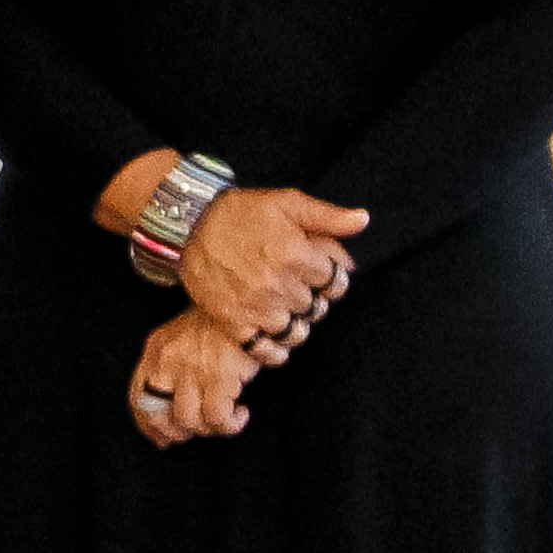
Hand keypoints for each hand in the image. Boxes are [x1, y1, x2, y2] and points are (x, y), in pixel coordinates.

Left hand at [129, 309, 262, 446]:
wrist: (246, 302)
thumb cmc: (219, 323)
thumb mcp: (183, 337)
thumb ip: (170, 369)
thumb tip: (165, 422)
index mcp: (156, 349)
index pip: (137, 397)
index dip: (146, 424)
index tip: (159, 438)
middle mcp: (168, 360)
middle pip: (158, 414)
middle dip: (174, 432)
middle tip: (193, 433)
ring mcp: (192, 370)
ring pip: (189, 422)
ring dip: (207, 429)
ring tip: (222, 419)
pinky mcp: (220, 377)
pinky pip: (217, 420)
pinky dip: (229, 425)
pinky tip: (240, 414)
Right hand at [180, 185, 363, 349]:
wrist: (190, 224)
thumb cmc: (241, 212)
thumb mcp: (286, 203)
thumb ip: (327, 216)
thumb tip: (363, 221)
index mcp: (294, 253)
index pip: (336, 282)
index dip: (332, 277)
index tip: (320, 273)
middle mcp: (277, 283)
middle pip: (316, 307)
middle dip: (312, 298)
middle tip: (299, 287)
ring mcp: (254, 306)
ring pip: (296, 331)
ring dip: (296, 323)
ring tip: (286, 308)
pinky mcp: (232, 321)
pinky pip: (264, 349)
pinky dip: (274, 349)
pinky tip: (275, 337)